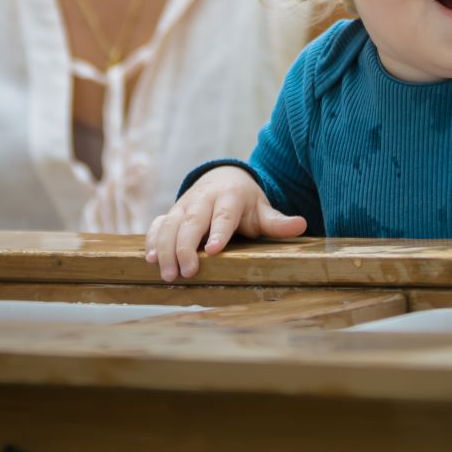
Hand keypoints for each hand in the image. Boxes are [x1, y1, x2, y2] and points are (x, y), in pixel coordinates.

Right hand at [143, 167, 305, 282]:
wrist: (222, 178)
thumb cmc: (245, 202)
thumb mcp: (262, 210)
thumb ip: (278, 222)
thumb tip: (301, 224)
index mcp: (229, 197)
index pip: (224, 215)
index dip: (218, 232)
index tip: (214, 251)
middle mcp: (203, 199)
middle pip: (192, 221)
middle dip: (186, 247)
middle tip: (186, 272)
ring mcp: (184, 205)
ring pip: (171, 224)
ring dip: (166, 248)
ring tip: (167, 273)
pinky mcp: (171, 212)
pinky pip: (158, 224)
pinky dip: (152, 239)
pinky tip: (150, 259)